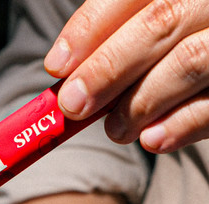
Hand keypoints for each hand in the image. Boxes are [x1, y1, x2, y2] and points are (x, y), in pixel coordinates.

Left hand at [44, 0, 208, 152]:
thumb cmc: (180, 44)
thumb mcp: (151, 30)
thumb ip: (117, 40)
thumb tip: (67, 76)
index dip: (91, 26)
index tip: (56, 65)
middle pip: (161, 21)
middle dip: (107, 68)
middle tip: (73, 105)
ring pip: (189, 60)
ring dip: (139, 103)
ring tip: (114, 131)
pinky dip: (181, 124)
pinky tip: (151, 140)